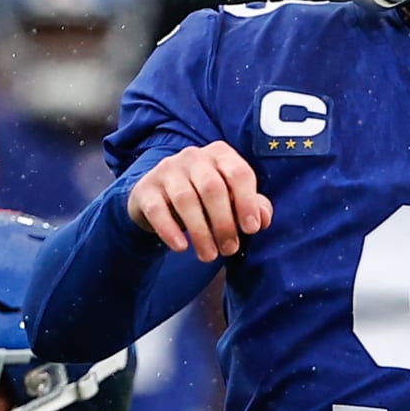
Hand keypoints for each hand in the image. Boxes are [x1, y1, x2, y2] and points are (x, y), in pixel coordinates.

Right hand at [127, 142, 273, 261]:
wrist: (159, 197)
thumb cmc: (204, 197)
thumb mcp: (231, 198)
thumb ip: (252, 205)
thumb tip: (263, 219)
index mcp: (220, 154)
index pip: (238, 173)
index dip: (248, 202)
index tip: (251, 229)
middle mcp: (193, 156)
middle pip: (212, 188)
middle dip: (224, 223)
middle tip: (229, 249)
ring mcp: (167, 170)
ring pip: (186, 199)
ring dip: (200, 232)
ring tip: (209, 256)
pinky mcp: (146, 189)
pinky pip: (158, 210)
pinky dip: (170, 230)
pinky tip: (181, 247)